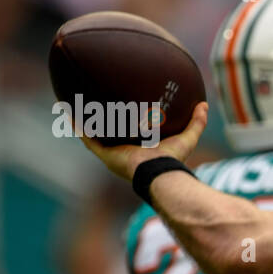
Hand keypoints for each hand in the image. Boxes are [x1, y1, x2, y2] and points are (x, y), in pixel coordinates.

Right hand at [77, 102, 208, 182]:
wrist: (159, 172)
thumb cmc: (173, 159)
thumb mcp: (187, 137)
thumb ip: (197, 122)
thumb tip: (204, 105)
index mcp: (140, 149)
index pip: (131, 133)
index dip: (126, 121)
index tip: (123, 106)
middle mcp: (124, 151)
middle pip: (110, 132)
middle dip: (103, 119)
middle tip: (97, 101)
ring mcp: (112, 153)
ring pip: (94, 134)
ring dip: (85, 120)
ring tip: (75, 103)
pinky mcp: (104, 154)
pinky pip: (87, 138)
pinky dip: (77, 125)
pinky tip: (68, 111)